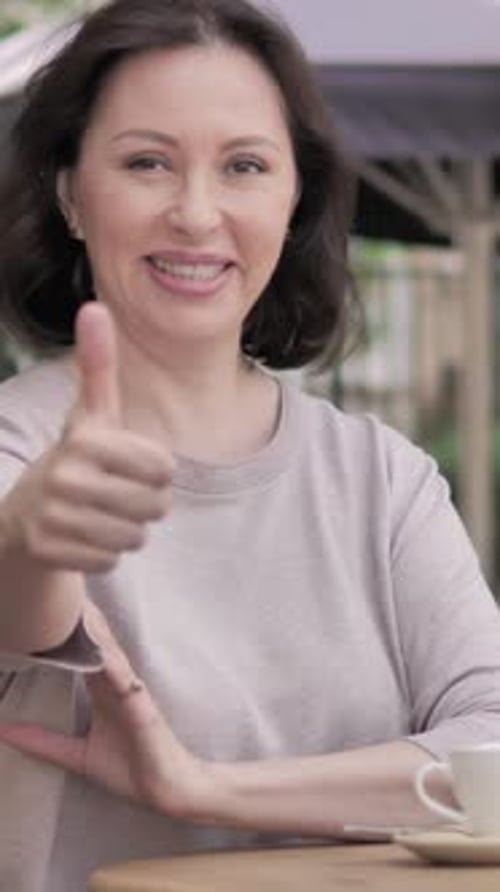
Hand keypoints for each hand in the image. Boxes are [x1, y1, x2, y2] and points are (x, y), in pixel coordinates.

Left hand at [0, 602, 214, 818]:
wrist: (167, 790)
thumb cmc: (132, 768)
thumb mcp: (77, 756)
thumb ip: (44, 742)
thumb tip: (6, 733)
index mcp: (103, 692)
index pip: (83, 652)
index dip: (68, 630)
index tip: (51, 606)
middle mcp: (117, 686)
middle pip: (98, 645)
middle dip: (82, 619)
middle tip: (64, 591)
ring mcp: (131, 694)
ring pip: (111, 656)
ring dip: (97, 633)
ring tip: (80, 608)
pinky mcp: (144, 709)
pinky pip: (128, 684)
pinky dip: (115, 667)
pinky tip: (104, 653)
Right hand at [5, 302, 173, 571]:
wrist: (24, 511)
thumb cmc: (77, 457)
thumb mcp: (91, 413)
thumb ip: (98, 365)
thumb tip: (94, 306)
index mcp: (85, 440)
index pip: (165, 469)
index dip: (156, 470)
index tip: (129, 464)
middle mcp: (65, 477)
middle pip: (155, 507)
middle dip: (146, 504)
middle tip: (116, 494)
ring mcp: (53, 517)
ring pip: (135, 537)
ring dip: (127, 530)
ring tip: (101, 513)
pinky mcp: (48, 552)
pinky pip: (111, 561)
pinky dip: (104, 553)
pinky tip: (83, 535)